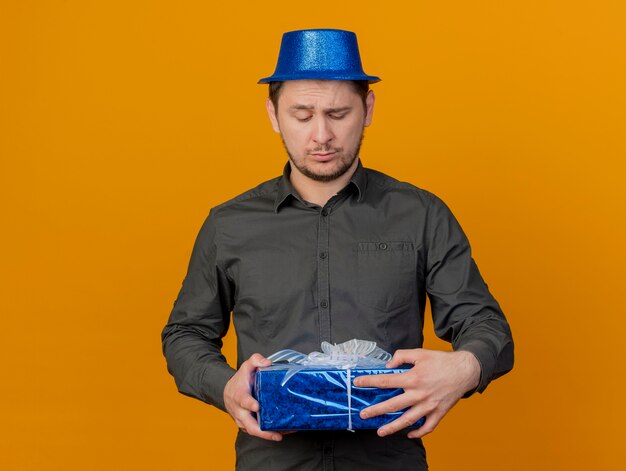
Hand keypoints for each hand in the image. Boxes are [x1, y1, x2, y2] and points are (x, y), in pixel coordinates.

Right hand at [223, 353, 282, 440]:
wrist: (228, 393)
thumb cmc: (240, 381)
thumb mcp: (246, 367)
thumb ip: (255, 360)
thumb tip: (267, 362)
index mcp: (239, 396)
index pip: (243, 401)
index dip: (250, 404)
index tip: (257, 406)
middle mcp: (241, 412)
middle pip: (250, 425)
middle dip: (263, 432)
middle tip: (276, 434)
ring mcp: (244, 421)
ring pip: (255, 431)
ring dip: (269, 435)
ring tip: (285, 433)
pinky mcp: (248, 426)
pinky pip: (258, 432)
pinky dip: (270, 434)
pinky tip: (283, 432)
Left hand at [353, 348, 480, 438]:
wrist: (465, 370)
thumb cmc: (441, 361)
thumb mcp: (420, 353)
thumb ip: (402, 356)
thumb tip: (389, 366)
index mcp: (413, 378)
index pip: (386, 381)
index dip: (369, 382)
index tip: (357, 383)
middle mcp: (419, 394)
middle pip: (393, 405)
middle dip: (376, 411)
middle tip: (363, 414)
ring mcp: (429, 405)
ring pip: (407, 420)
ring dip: (393, 427)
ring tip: (380, 432)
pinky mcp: (439, 412)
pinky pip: (427, 427)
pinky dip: (418, 432)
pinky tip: (408, 434)